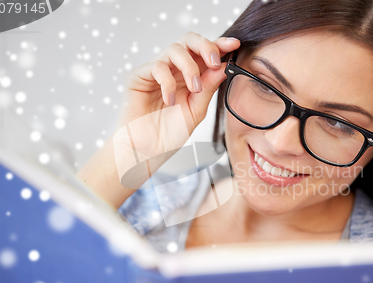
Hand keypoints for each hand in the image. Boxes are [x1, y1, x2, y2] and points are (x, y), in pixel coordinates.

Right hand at [115, 31, 239, 134]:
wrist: (145, 152)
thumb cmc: (168, 134)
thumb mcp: (196, 111)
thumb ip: (208, 88)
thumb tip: (223, 66)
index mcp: (190, 76)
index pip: (204, 53)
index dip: (220, 45)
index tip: (234, 44)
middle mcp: (173, 70)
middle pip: (189, 40)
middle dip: (205, 46)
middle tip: (214, 62)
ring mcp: (155, 72)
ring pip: (174, 48)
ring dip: (189, 67)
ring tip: (194, 89)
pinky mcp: (138, 76)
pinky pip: (157, 66)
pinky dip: (168, 82)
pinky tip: (169, 101)